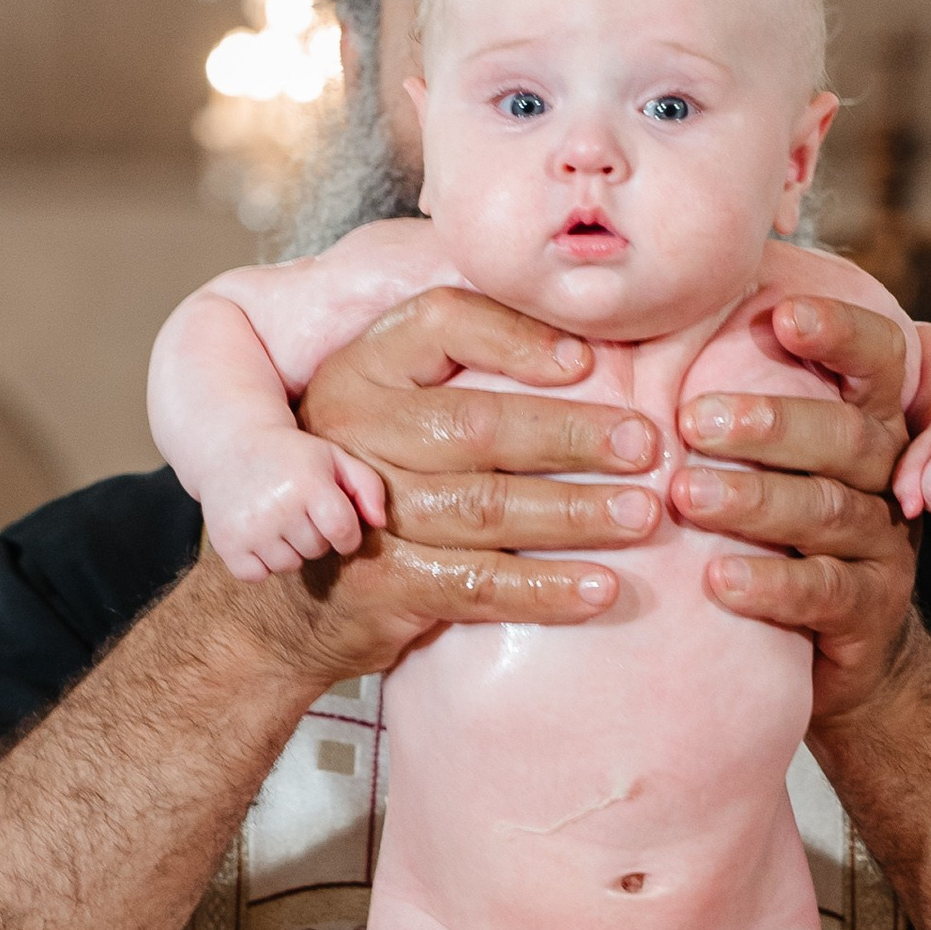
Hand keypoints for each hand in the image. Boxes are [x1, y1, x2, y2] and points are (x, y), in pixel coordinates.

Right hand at [206, 442, 388, 580]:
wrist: (229, 442)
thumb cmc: (290, 454)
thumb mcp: (332, 457)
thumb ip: (368, 486)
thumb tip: (380, 524)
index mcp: (308, 483)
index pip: (344, 534)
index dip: (346, 535)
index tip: (337, 525)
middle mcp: (278, 506)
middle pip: (316, 550)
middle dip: (314, 536)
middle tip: (298, 511)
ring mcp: (250, 527)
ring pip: (288, 565)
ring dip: (288, 550)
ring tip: (277, 521)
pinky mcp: (227, 542)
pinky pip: (256, 575)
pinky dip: (259, 563)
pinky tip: (257, 535)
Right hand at [260, 285, 663, 678]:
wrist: (282, 607)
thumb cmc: (368, 493)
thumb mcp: (390, 417)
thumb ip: (458, 379)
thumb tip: (593, 346)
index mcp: (363, 370)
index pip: (443, 322)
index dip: (519, 336)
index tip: (589, 359)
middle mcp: (354, 431)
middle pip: (479, 424)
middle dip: (575, 436)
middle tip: (647, 445)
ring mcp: (365, 513)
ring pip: (488, 507)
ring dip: (578, 514)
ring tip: (644, 515)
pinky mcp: (383, 584)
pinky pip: (481, 583)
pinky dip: (548, 589)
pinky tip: (603, 590)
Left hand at [668, 291, 916, 725]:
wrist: (834, 656)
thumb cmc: (773, 534)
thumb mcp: (768, 465)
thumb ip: (733, 406)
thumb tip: (641, 327)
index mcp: (866, 424)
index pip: (877, 361)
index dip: (840, 334)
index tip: (785, 314)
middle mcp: (886, 478)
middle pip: (845, 436)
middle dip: (771, 423)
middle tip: (692, 420)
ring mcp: (883, 547)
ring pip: (828, 511)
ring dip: (754, 500)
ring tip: (687, 496)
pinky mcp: (869, 613)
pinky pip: (823, 592)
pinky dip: (770, 584)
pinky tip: (717, 580)